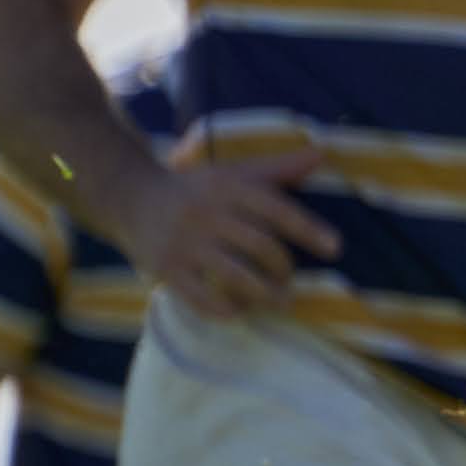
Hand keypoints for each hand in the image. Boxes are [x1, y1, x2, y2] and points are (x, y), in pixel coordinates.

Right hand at [130, 137, 339, 317]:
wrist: (130, 196)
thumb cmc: (197, 188)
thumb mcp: (234, 173)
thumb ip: (278, 168)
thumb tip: (321, 153)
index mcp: (229, 188)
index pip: (277, 209)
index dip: (309, 229)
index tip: (336, 249)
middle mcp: (206, 213)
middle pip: (260, 246)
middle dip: (283, 269)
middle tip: (290, 282)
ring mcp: (184, 242)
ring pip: (235, 276)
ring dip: (264, 294)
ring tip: (279, 302)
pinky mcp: (165, 267)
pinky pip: (200, 297)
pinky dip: (226, 310)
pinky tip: (240, 312)